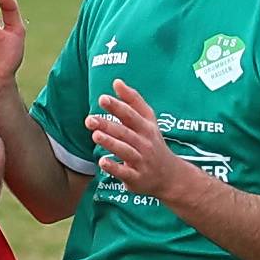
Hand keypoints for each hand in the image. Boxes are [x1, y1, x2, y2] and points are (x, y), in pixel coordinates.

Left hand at [86, 79, 194, 200]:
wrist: (170, 176)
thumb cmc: (153, 144)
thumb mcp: (148, 122)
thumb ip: (133, 101)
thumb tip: (117, 82)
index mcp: (146, 127)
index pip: (131, 114)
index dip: (117, 106)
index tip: (102, 98)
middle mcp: (145, 142)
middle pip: (125, 132)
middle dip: (108, 125)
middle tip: (90, 119)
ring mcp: (141, 160)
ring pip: (125, 150)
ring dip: (111, 143)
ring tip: (96, 135)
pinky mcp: (136, 177)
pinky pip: (125, 172)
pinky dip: (114, 167)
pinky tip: (102, 162)